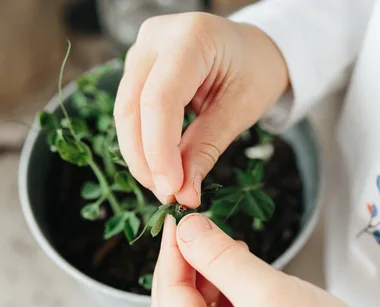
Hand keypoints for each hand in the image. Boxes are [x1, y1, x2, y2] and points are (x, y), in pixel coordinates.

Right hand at [114, 12, 288, 205]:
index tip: (172, 190)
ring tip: (166, 186)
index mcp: (191, 37)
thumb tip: (182, 193)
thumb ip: (206, 148)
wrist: (254, 49)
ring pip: (124, 112)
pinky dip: (141, 143)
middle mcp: (157, 37)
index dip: (159, 151)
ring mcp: (141, 50)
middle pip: (131, 107)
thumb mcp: (240, 110)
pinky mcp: (136, 68)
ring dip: (140, 156)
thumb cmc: (255, 72)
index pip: (159, 100)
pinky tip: (160, 166)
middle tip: (167, 195)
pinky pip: (129, 110)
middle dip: (145, 159)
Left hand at [152, 214, 379, 306]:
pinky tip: (237, 262)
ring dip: (207, 271)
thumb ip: (219, 257)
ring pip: (199, 305)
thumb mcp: (268, 293)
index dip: (171, 253)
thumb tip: (187, 229)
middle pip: (178, 303)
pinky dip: (225, 284)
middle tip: (195, 225)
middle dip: (185, 262)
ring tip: (222, 242)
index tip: (177, 219)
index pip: (169, 298)